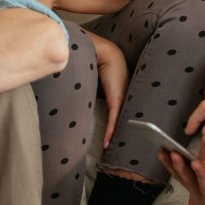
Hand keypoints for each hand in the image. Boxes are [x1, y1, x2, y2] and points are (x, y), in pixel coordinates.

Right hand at [93, 33, 127, 147]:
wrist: (105, 53)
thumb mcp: (97, 79)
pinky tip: (107, 143)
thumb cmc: (99, 62)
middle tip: (115, 150)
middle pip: (121, 121)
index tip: (113, 140)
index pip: (119, 115)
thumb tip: (81, 94)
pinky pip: (114, 120)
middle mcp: (123, 97)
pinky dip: (110, 132)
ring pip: (118, 123)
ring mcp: (121, 99)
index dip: (117, 127)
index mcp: (120, 93)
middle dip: (118, 136)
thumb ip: (92, 88)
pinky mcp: (116, 100)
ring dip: (114, 137)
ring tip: (109, 150)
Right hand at [159, 151, 204, 204]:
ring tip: (194, 161)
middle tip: (173, 153)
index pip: (181, 177)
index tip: (162, 152)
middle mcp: (203, 201)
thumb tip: (194, 158)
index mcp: (199, 191)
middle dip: (180, 168)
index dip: (171, 166)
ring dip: (198, 175)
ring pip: (204, 190)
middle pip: (189, 183)